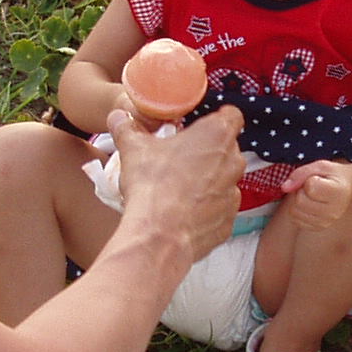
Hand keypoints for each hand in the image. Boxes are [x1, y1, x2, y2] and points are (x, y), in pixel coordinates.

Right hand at [108, 105, 243, 264]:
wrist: (158, 236)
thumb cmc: (152, 187)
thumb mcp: (133, 149)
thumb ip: (127, 128)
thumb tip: (118, 116)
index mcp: (216, 136)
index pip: (232, 115)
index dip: (218, 118)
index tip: (201, 125)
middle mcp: (233, 162)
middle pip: (227, 149)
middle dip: (207, 151)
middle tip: (180, 157)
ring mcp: (233, 194)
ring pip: (224, 180)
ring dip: (208, 181)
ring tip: (179, 188)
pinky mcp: (228, 221)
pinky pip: (219, 209)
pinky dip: (206, 209)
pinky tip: (183, 212)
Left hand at [278, 159, 351, 231]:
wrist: (349, 189)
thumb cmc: (333, 176)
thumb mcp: (320, 166)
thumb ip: (301, 173)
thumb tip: (285, 187)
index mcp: (338, 193)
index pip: (310, 187)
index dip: (308, 180)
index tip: (318, 179)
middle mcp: (334, 211)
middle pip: (299, 202)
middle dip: (300, 191)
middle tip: (310, 187)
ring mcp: (327, 222)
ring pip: (295, 212)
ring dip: (298, 201)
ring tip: (310, 196)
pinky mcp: (319, 228)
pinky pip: (295, 220)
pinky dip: (298, 211)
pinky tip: (309, 204)